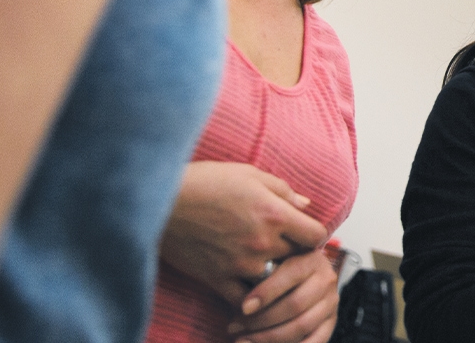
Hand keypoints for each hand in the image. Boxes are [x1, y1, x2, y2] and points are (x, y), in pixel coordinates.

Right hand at [158, 161, 328, 306]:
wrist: (158, 201)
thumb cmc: (204, 181)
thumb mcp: (249, 175)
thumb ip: (283, 191)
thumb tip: (305, 204)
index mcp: (274, 213)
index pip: (316, 235)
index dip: (313, 234)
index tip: (304, 233)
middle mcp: (262, 242)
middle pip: (297, 257)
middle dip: (294, 252)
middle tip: (285, 248)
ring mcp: (241, 264)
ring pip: (275, 280)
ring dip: (274, 274)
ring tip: (266, 266)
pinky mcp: (217, 279)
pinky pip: (245, 300)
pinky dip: (250, 298)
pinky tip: (249, 291)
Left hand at [228, 248, 338, 342]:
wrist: (302, 276)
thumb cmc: (278, 270)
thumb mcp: (273, 263)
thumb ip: (263, 275)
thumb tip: (243, 300)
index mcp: (312, 259)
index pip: (291, 275)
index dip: (266, 293)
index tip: (244, 307)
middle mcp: (326, 280)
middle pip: (295, 304)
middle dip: (261, 320)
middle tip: (235, 327)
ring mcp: (331, 302)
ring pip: (301, 326)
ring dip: (268, 338)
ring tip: (242, 340)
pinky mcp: (331, 322)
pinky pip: (315, 341)